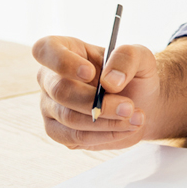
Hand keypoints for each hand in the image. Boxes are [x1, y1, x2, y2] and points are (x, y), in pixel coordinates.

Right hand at [33, 35, 161, 150]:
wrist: (141, 103)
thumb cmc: (133, 74)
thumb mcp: (140, 56)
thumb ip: (126, 58)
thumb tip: (109, 81)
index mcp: (65, 49)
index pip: (45, 50)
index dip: (63, 62)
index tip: (90, 72)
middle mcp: (50, 78)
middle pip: (60, 91)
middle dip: (97, 102)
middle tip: (128, 106)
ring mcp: (50, 106)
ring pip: (69, 118)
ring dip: (106, 121)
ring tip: (134, 117)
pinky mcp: (58, 132)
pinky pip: (75, 137)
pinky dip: (104, 135)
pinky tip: (125, 128)